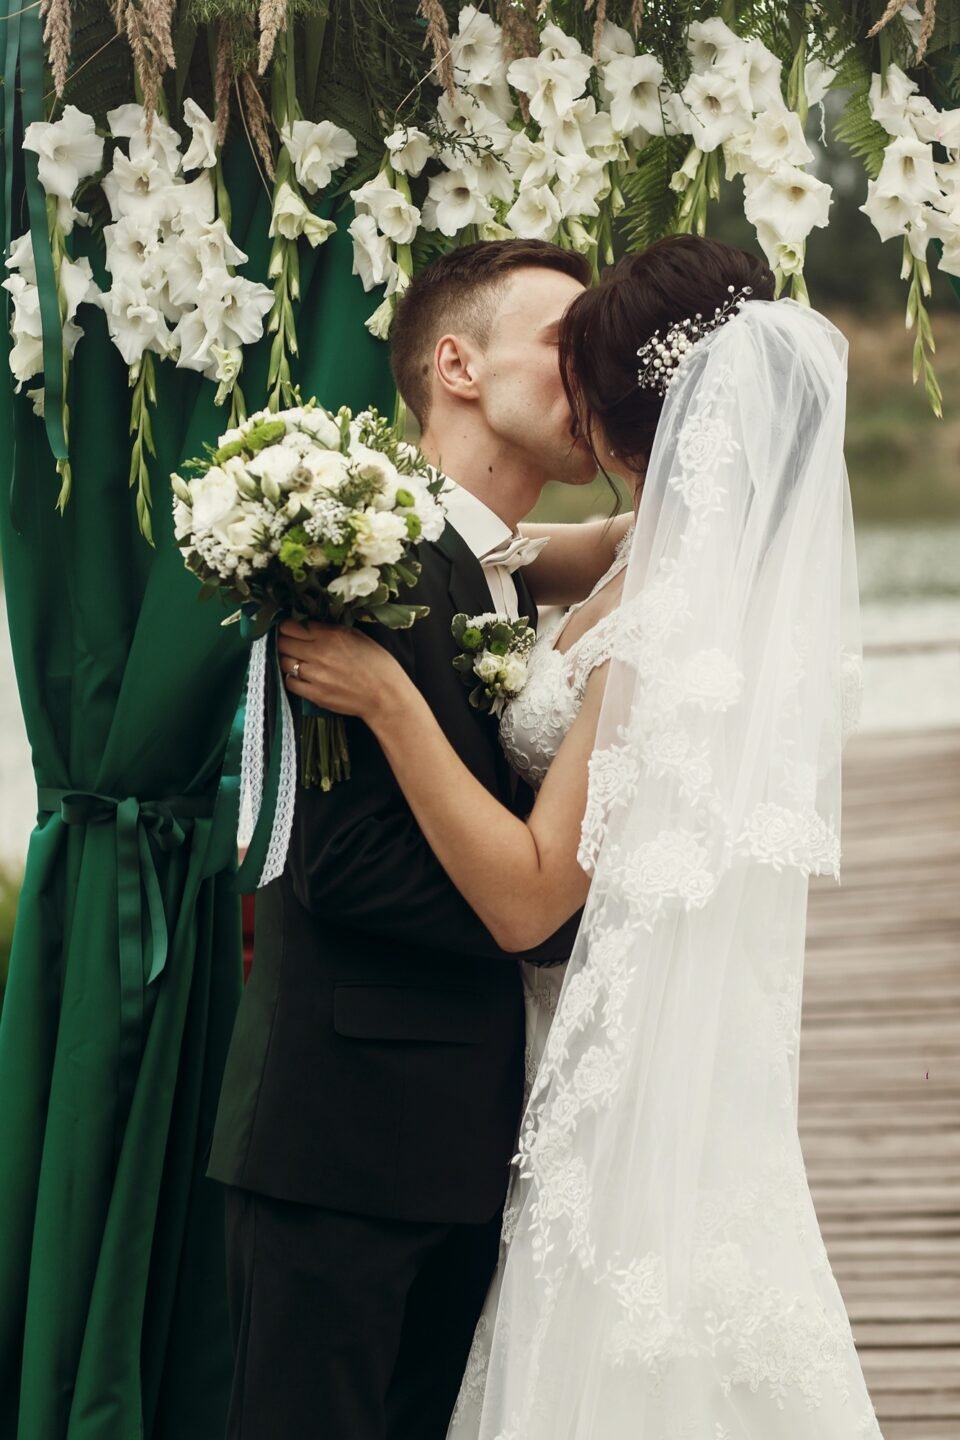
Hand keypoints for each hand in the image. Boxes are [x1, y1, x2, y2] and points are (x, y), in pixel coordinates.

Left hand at [277, 620, 405, 724]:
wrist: (385, 695)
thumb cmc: (377, 663)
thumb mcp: (356, 636)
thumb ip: (329, 630)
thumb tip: (308, 626)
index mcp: (330, 635)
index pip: (290, 626)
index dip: (287, 626)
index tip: (291, 629)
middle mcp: (318, 653)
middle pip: (282, 643)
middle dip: (284, 641)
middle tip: (291, 643)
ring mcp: (315, 675)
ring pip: (283, 662)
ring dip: (287, 659)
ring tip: (297, 660)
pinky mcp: (314, 694)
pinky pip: (290, 682)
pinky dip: (292, 678)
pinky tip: (302, 676)